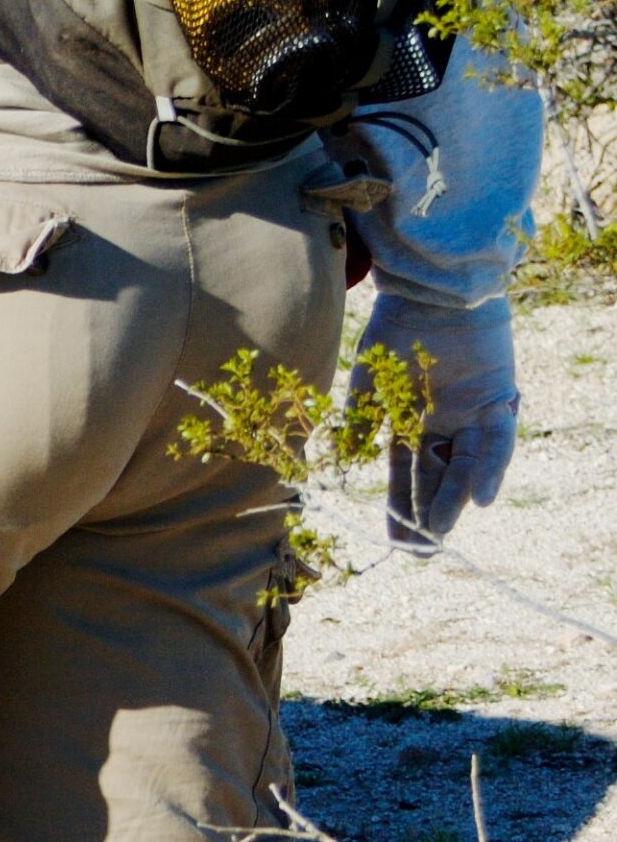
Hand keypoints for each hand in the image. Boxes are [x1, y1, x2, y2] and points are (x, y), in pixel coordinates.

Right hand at [348, 293, 517, 549]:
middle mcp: (444, 423)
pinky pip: (497, 441)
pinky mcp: (499, 399)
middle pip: (438, 476)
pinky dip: (490, 469)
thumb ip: (358, 420)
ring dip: (456, 498)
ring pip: (466, 465)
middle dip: (429, 513)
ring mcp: (472, 413)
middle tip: (422, 550)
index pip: (405, 473)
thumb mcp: (368, 381)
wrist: (428, 291)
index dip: (399, 506)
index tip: (395, 541)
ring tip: (442, 530)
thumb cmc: (395, 329)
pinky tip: (481, 498)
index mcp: (412, 421)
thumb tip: (341, 459)